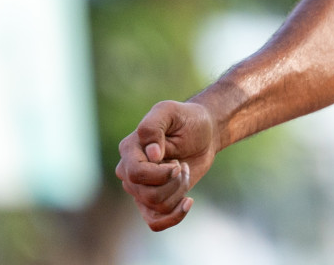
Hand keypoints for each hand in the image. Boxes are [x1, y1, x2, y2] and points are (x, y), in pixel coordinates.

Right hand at [116, 100, 217, 230]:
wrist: (204, 134)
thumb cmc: (187, 120)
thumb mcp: (170, 111)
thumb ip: (154, 126)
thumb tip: (151, 155)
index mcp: (129, 149)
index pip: (136, 174)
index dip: (160, 174)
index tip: (178, 163)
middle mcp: (129, 171)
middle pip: (147, 194)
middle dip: (173, 182)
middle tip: (182, 165)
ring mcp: (140, 188)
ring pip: (156, 206)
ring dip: (179, 190)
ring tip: (184, 171)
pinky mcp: (153, 201)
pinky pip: (155, 222)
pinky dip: (174, 217)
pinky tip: (189, 201)